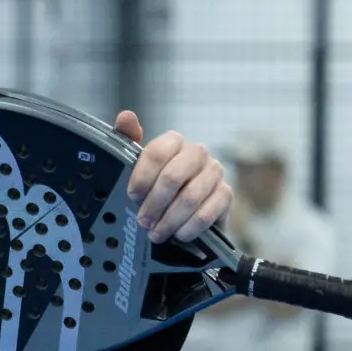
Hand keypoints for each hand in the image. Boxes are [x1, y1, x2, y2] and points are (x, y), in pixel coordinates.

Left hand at [114, 111, 231, 245]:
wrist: (182, 214)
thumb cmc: (156, 188)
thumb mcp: (136, 168)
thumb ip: (128, 141)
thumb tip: (125, 116)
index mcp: (174, 143)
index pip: (157, 153)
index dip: (142, 178)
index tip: (132, 196)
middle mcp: (197, 153)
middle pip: (173, 177)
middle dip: (154, 204)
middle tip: (143, 222)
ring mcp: (214, 173)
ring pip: (190, 198)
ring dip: (169, 220)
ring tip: (156, 233)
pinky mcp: (226, 194)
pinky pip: (207, 213)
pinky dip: (188, 228)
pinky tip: (178, 235)